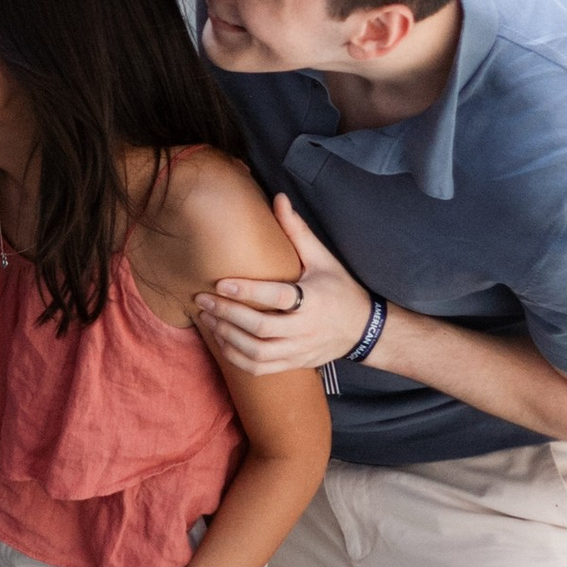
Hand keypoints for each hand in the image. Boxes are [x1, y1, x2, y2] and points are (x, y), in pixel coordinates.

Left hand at [196, 194, 370, 376]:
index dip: (247, 292)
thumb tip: (279, 198)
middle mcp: (306, 329)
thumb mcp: (323, 259)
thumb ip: (297, 231)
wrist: (363, 330)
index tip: (220, 283)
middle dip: (227, 315)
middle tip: (202, 300)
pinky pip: (259, 368)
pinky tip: (221, 340)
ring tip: (207, 319)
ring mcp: (299, 350)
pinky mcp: (293, 363)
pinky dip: (236, 357)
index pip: (277, 298)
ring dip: (227, 337)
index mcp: (314, 300)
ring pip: (257, 353)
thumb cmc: (340, 290)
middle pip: (260, 329)